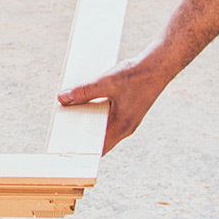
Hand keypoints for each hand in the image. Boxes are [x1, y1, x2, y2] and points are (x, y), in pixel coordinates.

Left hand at [58, 51, 177, 153]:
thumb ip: (84, 91)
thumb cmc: (135, 75)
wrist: (158, 66)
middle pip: (98, 139)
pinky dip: (96, 114)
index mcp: (121, 127)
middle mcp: (124, 128)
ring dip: (87, 124)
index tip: (65, 152)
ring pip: (102, 128)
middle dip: (80, 137)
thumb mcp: (106, 82)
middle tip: (60, 133)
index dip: (81, 151)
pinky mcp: (127, 112)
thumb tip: (62, 98)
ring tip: (68, 117)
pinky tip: (85, 104)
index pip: (98, 148)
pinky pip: (107, 118)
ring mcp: (127, 121)